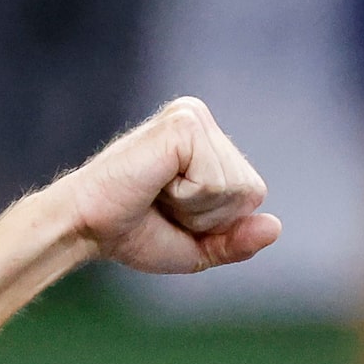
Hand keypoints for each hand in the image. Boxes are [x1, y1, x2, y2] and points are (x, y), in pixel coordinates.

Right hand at [57, 98, 279, 276]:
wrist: (87, 227)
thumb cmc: (133, 232)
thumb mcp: (196, 246)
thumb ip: (236, 241)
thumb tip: (275, 227)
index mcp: (207, 140)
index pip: (252, 194)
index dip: (217, 221)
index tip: (173, 211)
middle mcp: (202, 120)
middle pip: (249, 191)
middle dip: (208, 216)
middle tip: (162, 204)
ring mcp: (192, 117)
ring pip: (234, 188)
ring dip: (195, 208)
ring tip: (157, 193)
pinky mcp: (183, 124)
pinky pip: (214, 182)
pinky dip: (187, 197)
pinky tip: (156, 182)